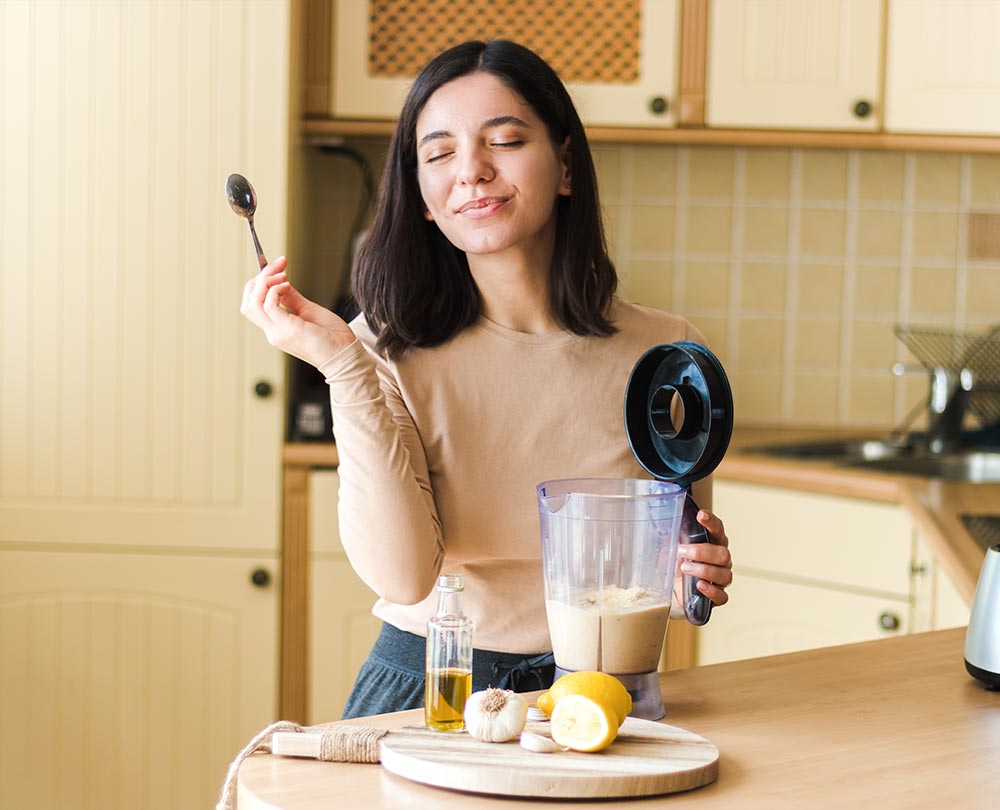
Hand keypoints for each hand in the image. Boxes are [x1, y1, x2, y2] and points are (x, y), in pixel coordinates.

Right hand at [240, 256, 356, 367]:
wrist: (346, 354)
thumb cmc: (332, 336)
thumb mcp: (308, 311)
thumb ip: (291, 298)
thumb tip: (281, 282)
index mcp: (276, 329)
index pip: (253, 305)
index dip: (260, 283)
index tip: (277, 267)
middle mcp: (273, 332)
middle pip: (249, 302)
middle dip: (259, 278)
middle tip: (278, 265)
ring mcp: (277, 332)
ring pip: (253, 302)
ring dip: (265, 282)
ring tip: (282, 274)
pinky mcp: (286, 330)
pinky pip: (268, 305)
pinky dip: (275, 290)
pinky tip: (287, 284)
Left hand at [676, 510, 731, 608]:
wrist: (669, 590)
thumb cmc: (673, 565)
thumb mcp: (669, 548)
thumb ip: (671, 534)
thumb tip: (662, 520)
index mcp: (712, 544)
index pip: (718, 530)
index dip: (712, 522)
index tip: (700, 516)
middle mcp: (721, 561)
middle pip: (723, 553)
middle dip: (701, 552)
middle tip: (681, 552)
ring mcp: (721, 579)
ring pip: (724, 574)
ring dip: (703, 570)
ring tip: (684, 568)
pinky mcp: (716, 597)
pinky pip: (722, 596)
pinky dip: (711, 591)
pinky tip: (700, 585)